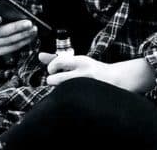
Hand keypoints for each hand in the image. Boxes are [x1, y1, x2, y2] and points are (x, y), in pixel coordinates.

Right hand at [0, 13, 37, 55]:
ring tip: (33, 28)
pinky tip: (31, 35)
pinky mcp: (0, 50)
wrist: (4, 19)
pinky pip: (12, 48)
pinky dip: (23, 42)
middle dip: (15, 28)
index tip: (0, 17)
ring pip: (7, 41)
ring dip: (22, 35)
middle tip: (29, 22)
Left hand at [38, 53, 155, 92]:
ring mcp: (86, 86)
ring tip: (65, 88)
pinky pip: (68, 101)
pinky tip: (72, 97)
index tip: (54, 70)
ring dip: (58, 90)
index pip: (57, 62)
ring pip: (59, 91)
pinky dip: (66, 99)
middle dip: (52, 81)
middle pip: (53, 80)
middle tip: (58, 80)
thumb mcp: (76, 61)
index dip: (51, 68)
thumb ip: (57, 59)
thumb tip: (39, 56)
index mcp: (80, 61)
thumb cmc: (91, 69)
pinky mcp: (88, 98)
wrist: (117, 80)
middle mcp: (83, 73)